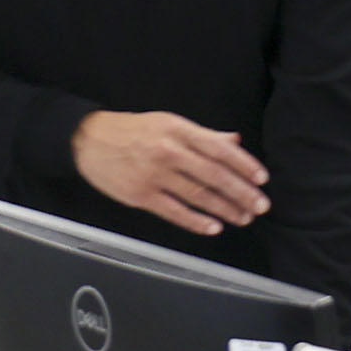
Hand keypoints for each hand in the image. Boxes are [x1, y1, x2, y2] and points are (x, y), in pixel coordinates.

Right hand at [72, 111, 270, 237]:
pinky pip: (174, 211)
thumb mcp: (169, 123)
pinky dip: (196, 221)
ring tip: (243, 217)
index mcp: (178, 130)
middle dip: (240, 192)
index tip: (261, 179)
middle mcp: (168, 152)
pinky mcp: (140, 196)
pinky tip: (214, 227)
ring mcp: (154, 175)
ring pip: (197, 195)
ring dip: (224, 209)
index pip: (219, 149)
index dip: (244, 165)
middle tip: (260, 205)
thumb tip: (234, 142)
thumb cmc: (133, 130)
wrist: (88, 140)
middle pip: (213, 175)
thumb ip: (203, 135)